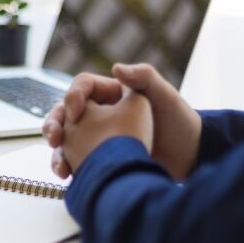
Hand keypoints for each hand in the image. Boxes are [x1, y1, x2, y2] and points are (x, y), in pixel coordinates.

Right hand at [44, 64, 201, 179]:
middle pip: (65, 113)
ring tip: (59, 166)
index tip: (75, 112)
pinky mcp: (98, 158)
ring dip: (56, 151)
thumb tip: (116, 68)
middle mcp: (101, 114)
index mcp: (113, 94)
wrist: (190, 158)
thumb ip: (144, 77)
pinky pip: (75, 159)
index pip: (82, 87)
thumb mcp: (165, 96)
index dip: (73, 96)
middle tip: (54, 137)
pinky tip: (67, 175)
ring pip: (66, 139)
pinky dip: (67, 166)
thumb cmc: (181, 124)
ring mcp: (97, 137)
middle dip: (53, 124)